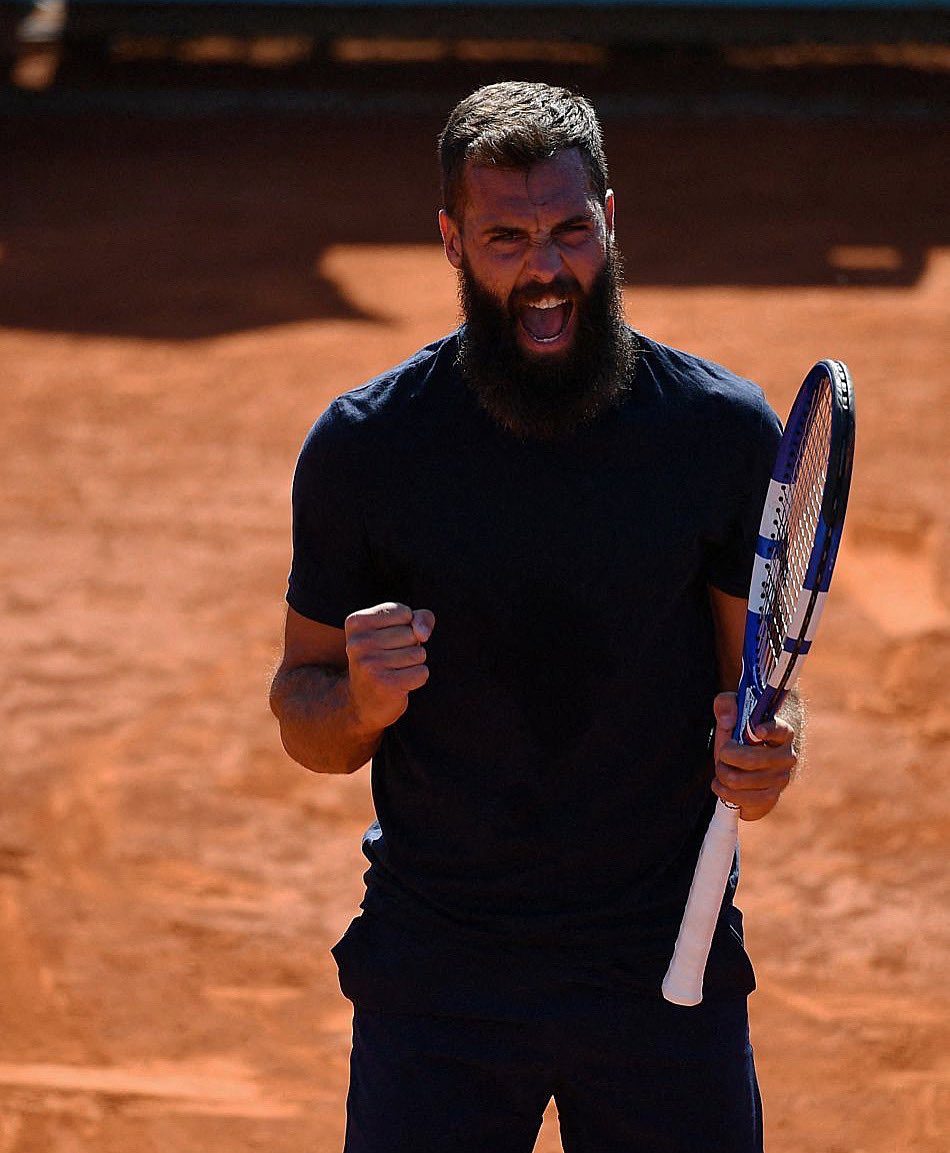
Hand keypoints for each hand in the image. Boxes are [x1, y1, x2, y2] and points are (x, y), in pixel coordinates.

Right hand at [344, 602, 434, 733]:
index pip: (403, 613)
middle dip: (410, 647)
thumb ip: (419, 618)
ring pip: (419, 653)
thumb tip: (422, 633)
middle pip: (412, 633)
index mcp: (356, 623)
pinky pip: (422, 672)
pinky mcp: (385, 684)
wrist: (362, 702)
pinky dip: (417, 678)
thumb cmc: (383, 659)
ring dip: (413, 664)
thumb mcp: (398, 629)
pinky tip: (399, 684)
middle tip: (389, 660)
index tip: (385, 641)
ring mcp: (370, 664)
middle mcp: (359, 643)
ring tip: (393, 671)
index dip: (406, 627)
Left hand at [710, 692, 796, 820]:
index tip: (755, 730)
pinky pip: (741, 800)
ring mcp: (781, 780)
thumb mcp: (733, 714)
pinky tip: (722, 784)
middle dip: (726, 756)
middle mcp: (787, 757)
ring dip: (722, 774)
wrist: (747, 760)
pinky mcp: (770, 799)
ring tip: (722, 768)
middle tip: (722, 753)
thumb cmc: (742, 733)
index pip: (781, 730)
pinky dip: (724, 792)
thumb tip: (728, 721)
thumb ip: (727, 704)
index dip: (769, 730)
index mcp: (783, 732)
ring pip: (740, 780)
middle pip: (751, 760)